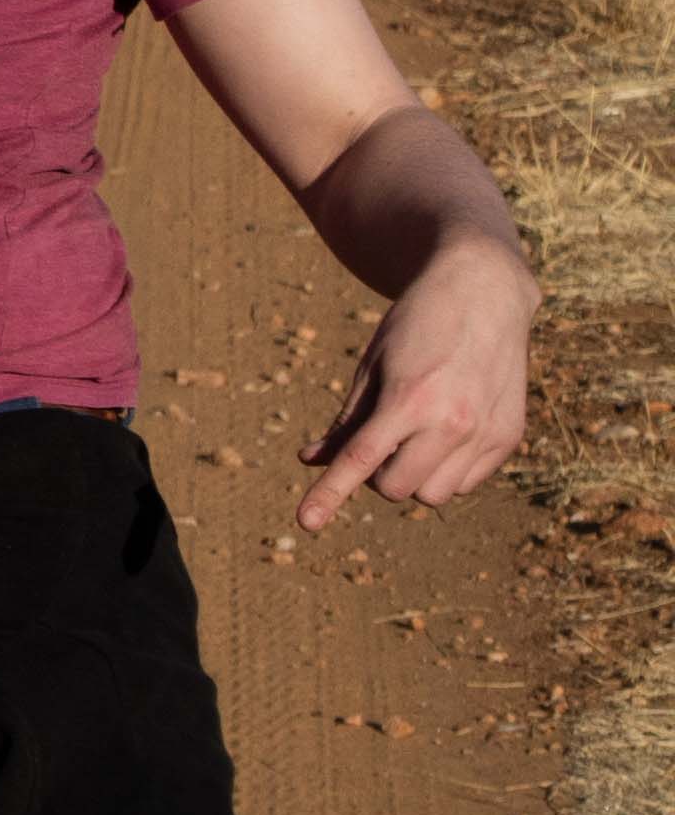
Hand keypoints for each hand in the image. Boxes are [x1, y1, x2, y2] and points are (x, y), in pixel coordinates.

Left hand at [306, 230, 536, 527]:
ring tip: (414, 434)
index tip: (305, 522)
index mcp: (410, 399)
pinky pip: (467, 481)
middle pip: (396, 489)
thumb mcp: (372, 366)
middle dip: (378, 475)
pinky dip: (448, 470)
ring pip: (434, 494)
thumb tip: (311, 460)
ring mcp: (487, 432)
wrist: (484, 292)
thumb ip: (347, 420)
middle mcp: (454, 421)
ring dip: (414, 477)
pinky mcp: (509, 437)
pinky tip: (446, 432)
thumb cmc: (415, 325)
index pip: (360, 460)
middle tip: (380, 438)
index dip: (329, 493)